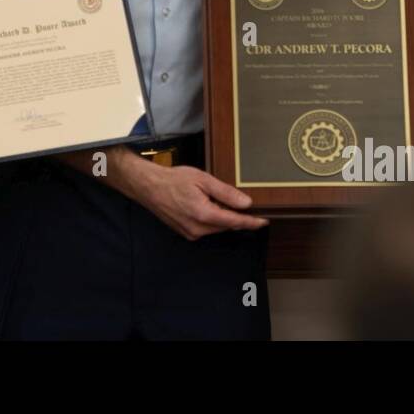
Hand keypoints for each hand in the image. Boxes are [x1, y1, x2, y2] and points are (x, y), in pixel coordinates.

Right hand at [127, 161, 268, 240]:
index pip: (234, 222)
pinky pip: (206, 229)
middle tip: (242, 203)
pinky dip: (211, 220)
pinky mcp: (185, 233)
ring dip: (222, 217)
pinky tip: (206, 205)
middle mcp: (198, 229)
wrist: (149, 187)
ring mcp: (190, 234)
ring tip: (215, 199)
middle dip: (235, 217)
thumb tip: (246, 203)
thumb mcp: (203, 180)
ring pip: (216, 228)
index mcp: (204, 215)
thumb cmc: (175, 179)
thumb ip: (226, 193)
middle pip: (226, 226)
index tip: (264, 221)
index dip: (251, 222)